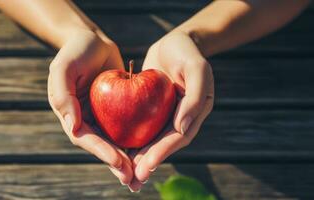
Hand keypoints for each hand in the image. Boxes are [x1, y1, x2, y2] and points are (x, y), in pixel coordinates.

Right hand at [48, 29, 132, 184]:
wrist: (93, 41)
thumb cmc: (76, 50)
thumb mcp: (64, 67)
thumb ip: (63, 96)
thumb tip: (72, 127)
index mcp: (70, 114)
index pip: (85, 138)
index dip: (102, 152)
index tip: (119, 162)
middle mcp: (85, 120)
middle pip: (102, 146)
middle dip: (116, 163)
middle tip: (133, 179)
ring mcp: (101, 116)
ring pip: (115, 141)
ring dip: (127, 159)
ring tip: (142, 175)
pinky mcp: (116, 110)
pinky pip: (127, 126)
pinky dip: (136, 140)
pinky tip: (149, 150)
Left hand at [128, 31, 213, 190]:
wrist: (175, 43)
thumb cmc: (187, 53)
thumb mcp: (197, 68)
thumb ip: (194, 98)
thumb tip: (182, 129)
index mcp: (194, 113)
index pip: (177, 138)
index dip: (162, 153)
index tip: (146, 167)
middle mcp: (180, 119)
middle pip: (163, 145)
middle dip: (148, 163)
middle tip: (132, 180)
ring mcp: (165, 115)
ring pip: (151, 140)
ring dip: (139, 158)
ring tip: (124, 175)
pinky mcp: (151, 109)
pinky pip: (140, 126)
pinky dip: (131, 139)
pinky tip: (118, 150)